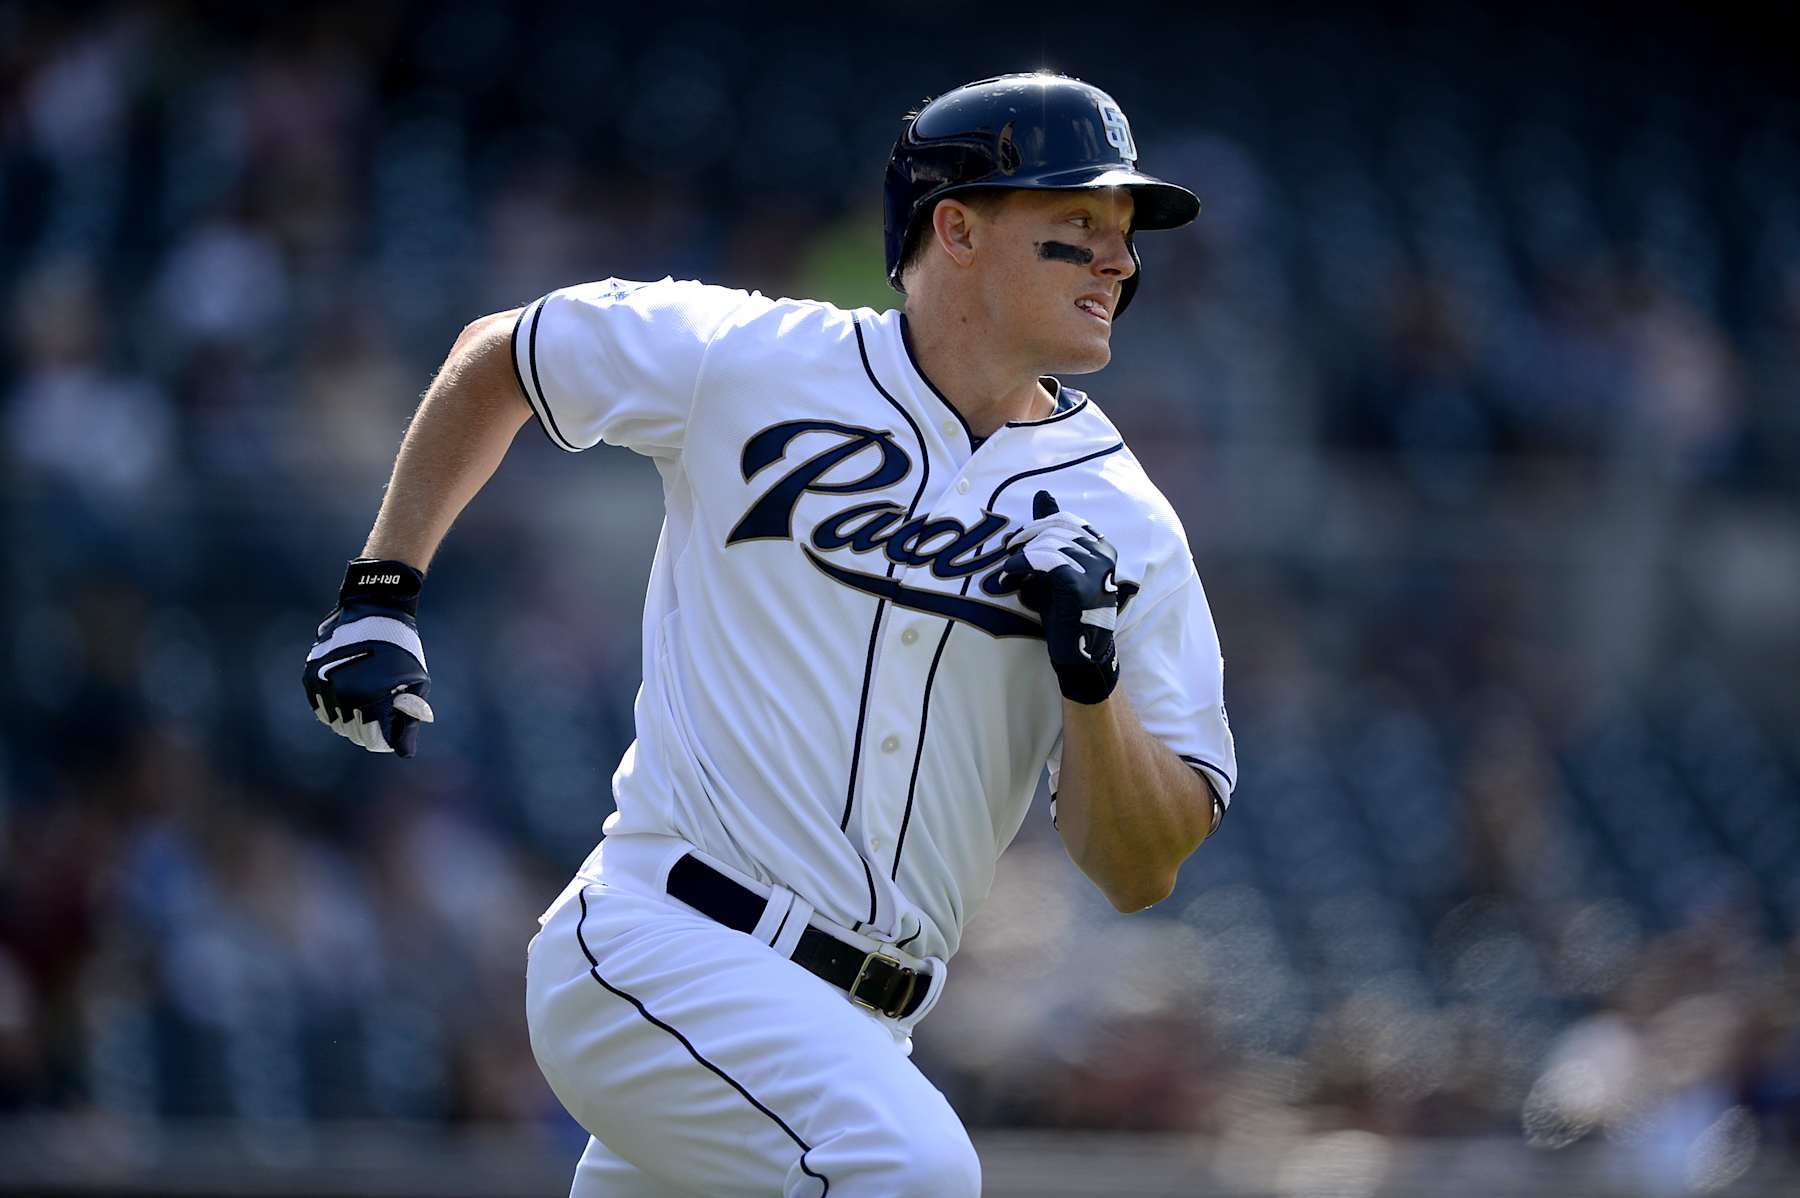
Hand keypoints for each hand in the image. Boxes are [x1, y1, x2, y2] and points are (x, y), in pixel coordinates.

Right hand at [302, 559, 435, 755]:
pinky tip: (350, 693)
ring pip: (334, 721)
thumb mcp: (415, 685)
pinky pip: (320, 707)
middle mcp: (342, 693)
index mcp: (369, 697)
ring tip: (366, 697)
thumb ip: (408, 722)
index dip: (385, 736)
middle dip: (369, 726)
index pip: (372, 739)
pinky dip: (334, 706)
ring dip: (351, 716)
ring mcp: (322, 684)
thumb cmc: (402, 650)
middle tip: (381, 708)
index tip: (392, 724)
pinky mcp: (310, 677)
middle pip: (352, 732)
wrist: (375, 610)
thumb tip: (404, 754)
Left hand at [995, 491, 1123, 704]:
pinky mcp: (1077, 586)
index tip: (1019, 543)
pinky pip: (1043, 560)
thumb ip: (1051, 533)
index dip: (1037, 526)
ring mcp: (1093, 570)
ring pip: (1047, 543)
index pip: (1065, 520)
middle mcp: (1103, 555)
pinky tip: (1009, 575)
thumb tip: (1042, 494)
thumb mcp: (1058, 566)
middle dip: (1026, 537)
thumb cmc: (1066, 610)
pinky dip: (1020, 564)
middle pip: (1054, 528)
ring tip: (1010, 569)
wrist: (1079, 653)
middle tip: (1009, 553)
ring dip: (1022, 554)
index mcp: (1103, 548)